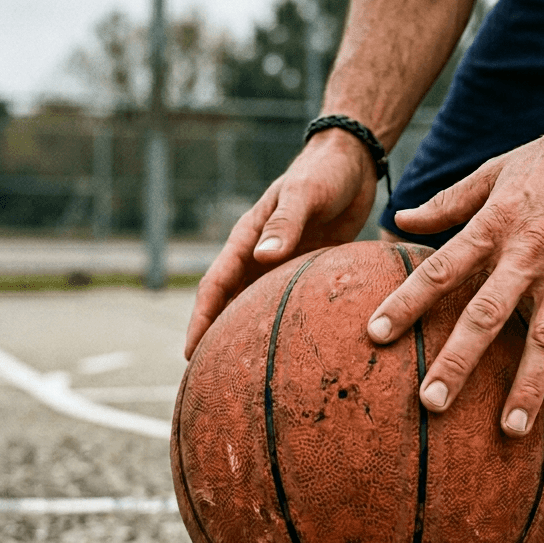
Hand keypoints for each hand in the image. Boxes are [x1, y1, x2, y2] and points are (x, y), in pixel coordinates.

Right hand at [184, 128, 378, 358]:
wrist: (351, 164)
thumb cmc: (322, 174)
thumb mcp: (304, 195)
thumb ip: (285, 224)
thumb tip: (262, 258)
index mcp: (248, 240)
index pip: (216, 285)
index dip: (201, 319)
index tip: (191, 353)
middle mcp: (261, 257)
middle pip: (232, 304)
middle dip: (219, 338)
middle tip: (212, 378)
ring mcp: (284, 265)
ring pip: (260, 308)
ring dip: (251, 336)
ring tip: (248, 375)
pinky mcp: (309, 269)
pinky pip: (293, 303)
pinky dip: (288, 325)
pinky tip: (298, 351)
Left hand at [366, 117, 543, 435]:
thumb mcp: (495, 171)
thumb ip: (448, 202)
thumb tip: (400, 218)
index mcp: (495, 224)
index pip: (442, 268)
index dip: (407, 302)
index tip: (375, 334)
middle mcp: (530, 250)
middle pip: (488, 313)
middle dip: (459, 360)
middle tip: (432, 404)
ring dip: (529, 383)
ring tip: (510, 428)